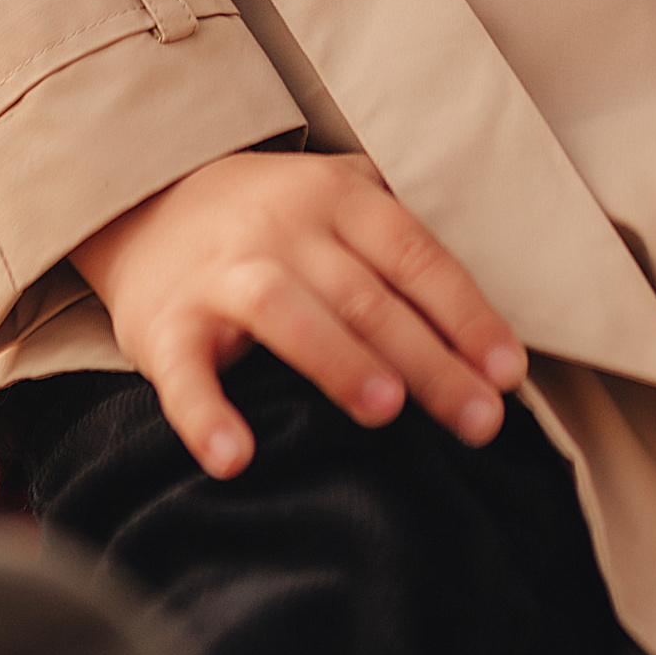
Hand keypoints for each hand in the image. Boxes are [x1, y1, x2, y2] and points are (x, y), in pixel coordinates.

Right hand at [73, 151, 527, 480]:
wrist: (147, 200)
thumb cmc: (275, 221)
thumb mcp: (340, 200)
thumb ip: (405, 240)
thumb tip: (496, 320)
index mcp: (339, 197)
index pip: (415, 255)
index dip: (465, 313)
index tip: (508, 372)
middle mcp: (284, 228)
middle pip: (365, 294)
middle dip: (428, 359)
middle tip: (479, 420)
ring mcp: (222, 275)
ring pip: (285, 309)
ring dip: (337, 359)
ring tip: (385, 408)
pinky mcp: (166, 324)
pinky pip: (184, 372)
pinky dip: (205, 414)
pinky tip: (234, 457)